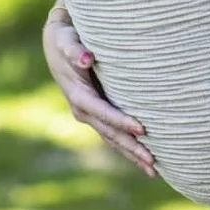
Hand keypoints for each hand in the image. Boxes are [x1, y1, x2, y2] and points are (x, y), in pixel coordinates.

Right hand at [42, 0, 157, 177]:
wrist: (56, 43)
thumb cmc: (66, 39)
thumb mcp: (67, 41)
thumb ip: (76, 51)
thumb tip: (87, 58)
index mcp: (79, 96)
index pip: (104, 112)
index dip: (122, 121)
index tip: (142, 129)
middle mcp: (83, 110)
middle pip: (110, 133)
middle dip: (131, 148)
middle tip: (153, 162)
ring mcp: (89, 115)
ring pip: (112, 139)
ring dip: (131, 154)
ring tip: (153, 170)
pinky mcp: (96, 113)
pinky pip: (113, 133)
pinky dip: (127, 145)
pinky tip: (142, 157)